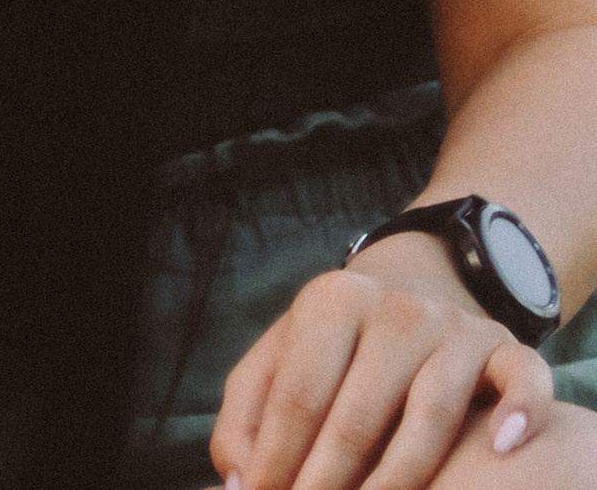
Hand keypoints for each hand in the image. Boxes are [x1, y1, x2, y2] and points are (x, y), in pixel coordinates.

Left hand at [214, 239, 552, 488]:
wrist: (412, 291)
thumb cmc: (334, 349)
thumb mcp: (281, 359)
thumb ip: (248, 414)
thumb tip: (238, 482)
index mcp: (330, 302)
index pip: (298, 397)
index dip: (278, 461)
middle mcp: (395, 308)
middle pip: (359, 415)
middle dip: (330, 484)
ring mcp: (453, 328)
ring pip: (433, 414)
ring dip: (400, 480)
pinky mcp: (503, 347)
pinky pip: (524, 377)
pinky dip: (520, 410)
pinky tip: (502, 450)